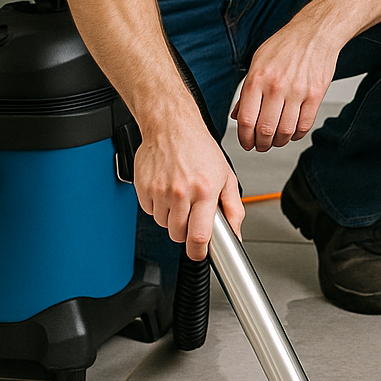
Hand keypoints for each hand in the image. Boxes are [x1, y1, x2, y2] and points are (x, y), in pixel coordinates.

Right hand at [133, 107, 244, 259]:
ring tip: (180, 198)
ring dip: (171, 218)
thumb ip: (233, 207)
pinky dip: (157, 207)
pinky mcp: (144, 187)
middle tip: (191, 216)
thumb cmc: (199, 148)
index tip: (200, 254)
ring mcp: (160, 190)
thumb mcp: (226, 176)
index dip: (199, 252)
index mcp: (205, 190)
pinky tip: (166, 191)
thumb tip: (236, 232)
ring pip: (163, 224)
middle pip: (178, 234)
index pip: (199, 235)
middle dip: (185, 232)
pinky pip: (150, 211)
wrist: (172, 126)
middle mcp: (181, 192)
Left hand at [232, 17, 341, 151]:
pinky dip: (297, 134)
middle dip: (261, 144)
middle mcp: (276, 86)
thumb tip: (237, 116)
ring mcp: (297, 91)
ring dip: (279, 142)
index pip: (247, 120)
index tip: (246, 143)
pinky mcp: (316, 95)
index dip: (245, 138)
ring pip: (285, 131)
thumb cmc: (284, 46)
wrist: (314, 33)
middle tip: (261, 146)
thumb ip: (247, 91)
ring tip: (276, 140)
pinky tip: (292, 132)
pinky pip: (305, 125)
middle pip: (265, 130)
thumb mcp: (257, 63)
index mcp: (257, 79)